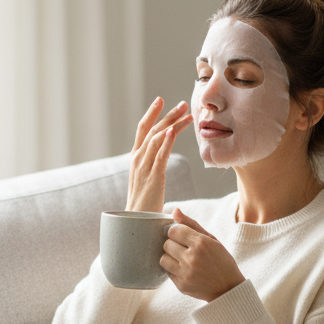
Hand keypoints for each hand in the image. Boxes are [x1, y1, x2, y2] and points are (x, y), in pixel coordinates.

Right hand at [126, 98, 192, 212]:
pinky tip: (173, 131)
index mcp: (135, 158)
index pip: (143, 130)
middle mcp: (137, 159)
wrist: (135, 222)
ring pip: (157, 138)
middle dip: (167, 115)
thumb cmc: (143, 203)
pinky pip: (159, 155)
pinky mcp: (153, 177)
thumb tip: (160, 158)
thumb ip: (151, 165)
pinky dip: (165, 141)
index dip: (152, 114)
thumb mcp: (146, 179)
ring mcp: (144, 167)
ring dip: (173, 124)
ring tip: (188, 115)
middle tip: (182, 104)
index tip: (161, 100)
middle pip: (152, 130)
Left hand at [162, 208, 244, 301]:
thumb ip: (191, 224)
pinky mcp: (181, 285)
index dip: (177, 233)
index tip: (184, 237)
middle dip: (174, 245)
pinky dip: (174, 270)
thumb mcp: (211, 239)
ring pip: (163, 259)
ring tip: (182, 260)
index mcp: (201, 243)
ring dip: (171, 258)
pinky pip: (167, 272)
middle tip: (185, 249)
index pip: (173, 230)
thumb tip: (174, 211)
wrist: (228, 289)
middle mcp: (192, 258)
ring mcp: (186, 273)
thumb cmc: (221, 260)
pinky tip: (185, 270)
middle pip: (167, 244)